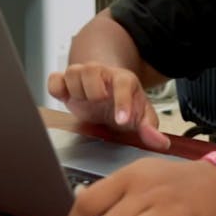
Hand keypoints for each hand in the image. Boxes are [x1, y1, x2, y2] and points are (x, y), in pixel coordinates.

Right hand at [48, 63, 169, 150]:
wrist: (107, 92)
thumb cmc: (124, 104)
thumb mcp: (141, 116)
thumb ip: (149, 128)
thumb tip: (161, 143)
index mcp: (123, 80)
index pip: (123, 85)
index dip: (122, 103)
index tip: (122, 120)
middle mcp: (101, 73)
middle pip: (91, 71)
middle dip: (94, 91)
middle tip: (99, 103)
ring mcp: (82, 75)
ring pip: (72, 73)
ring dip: (77, 91)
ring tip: (86, 102)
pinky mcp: (64, 82)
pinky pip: (54, 80)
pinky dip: (57, 88)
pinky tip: (66, 98)